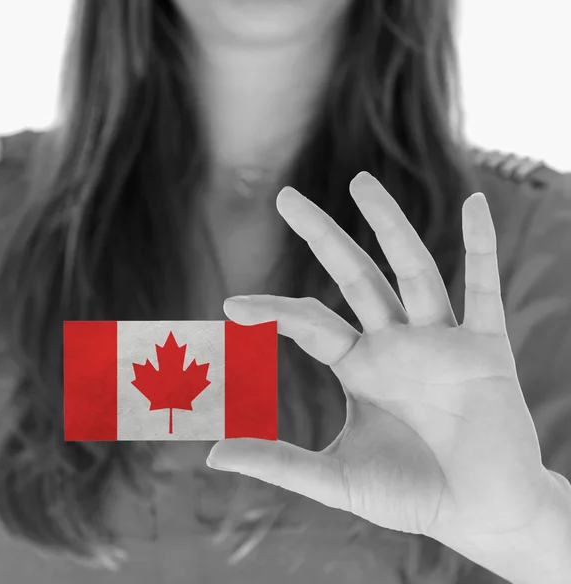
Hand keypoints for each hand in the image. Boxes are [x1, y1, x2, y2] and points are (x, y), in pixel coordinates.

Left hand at [207, 172, 557, 572]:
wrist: (481, 515)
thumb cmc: (412, 495)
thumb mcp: (337, 479)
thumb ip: (278, 464)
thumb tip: (212, 456)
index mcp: (359, 366)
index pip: (309, 322)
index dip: (272, 311)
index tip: (230, 306)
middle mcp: (395, 343)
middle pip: (354, 276)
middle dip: (322, 235)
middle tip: (285, 196)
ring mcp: (441, 340)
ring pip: (413, 269)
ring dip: (388, 225)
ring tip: (359, 182)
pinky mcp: (486, 348)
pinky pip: (486, 288)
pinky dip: (483, 247)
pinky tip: (476, 204)